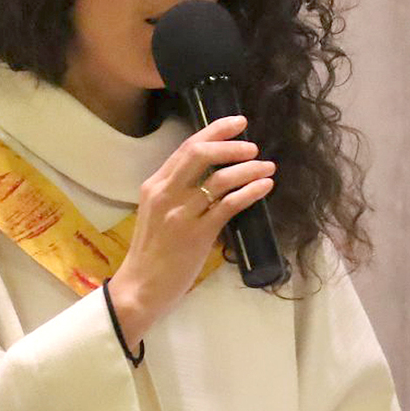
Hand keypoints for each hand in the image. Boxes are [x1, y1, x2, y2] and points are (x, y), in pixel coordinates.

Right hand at [107, 115, 274, 341]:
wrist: (141, 288)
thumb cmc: (153, 252)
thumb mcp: (158, 213)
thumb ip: (179, 193)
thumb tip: (214, 176)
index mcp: (155, 185)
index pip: (186, 147)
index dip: (215, 131)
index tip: (237, 123)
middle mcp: (166, 193)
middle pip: (200, 154)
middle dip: (231, 144)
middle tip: (254, 146)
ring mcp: (181, 213)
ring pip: (220, 178)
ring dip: (249, 168)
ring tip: (267, 167)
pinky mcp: (197, 234)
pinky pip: (229, 205)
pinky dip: (250, 191)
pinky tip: (264, 187)